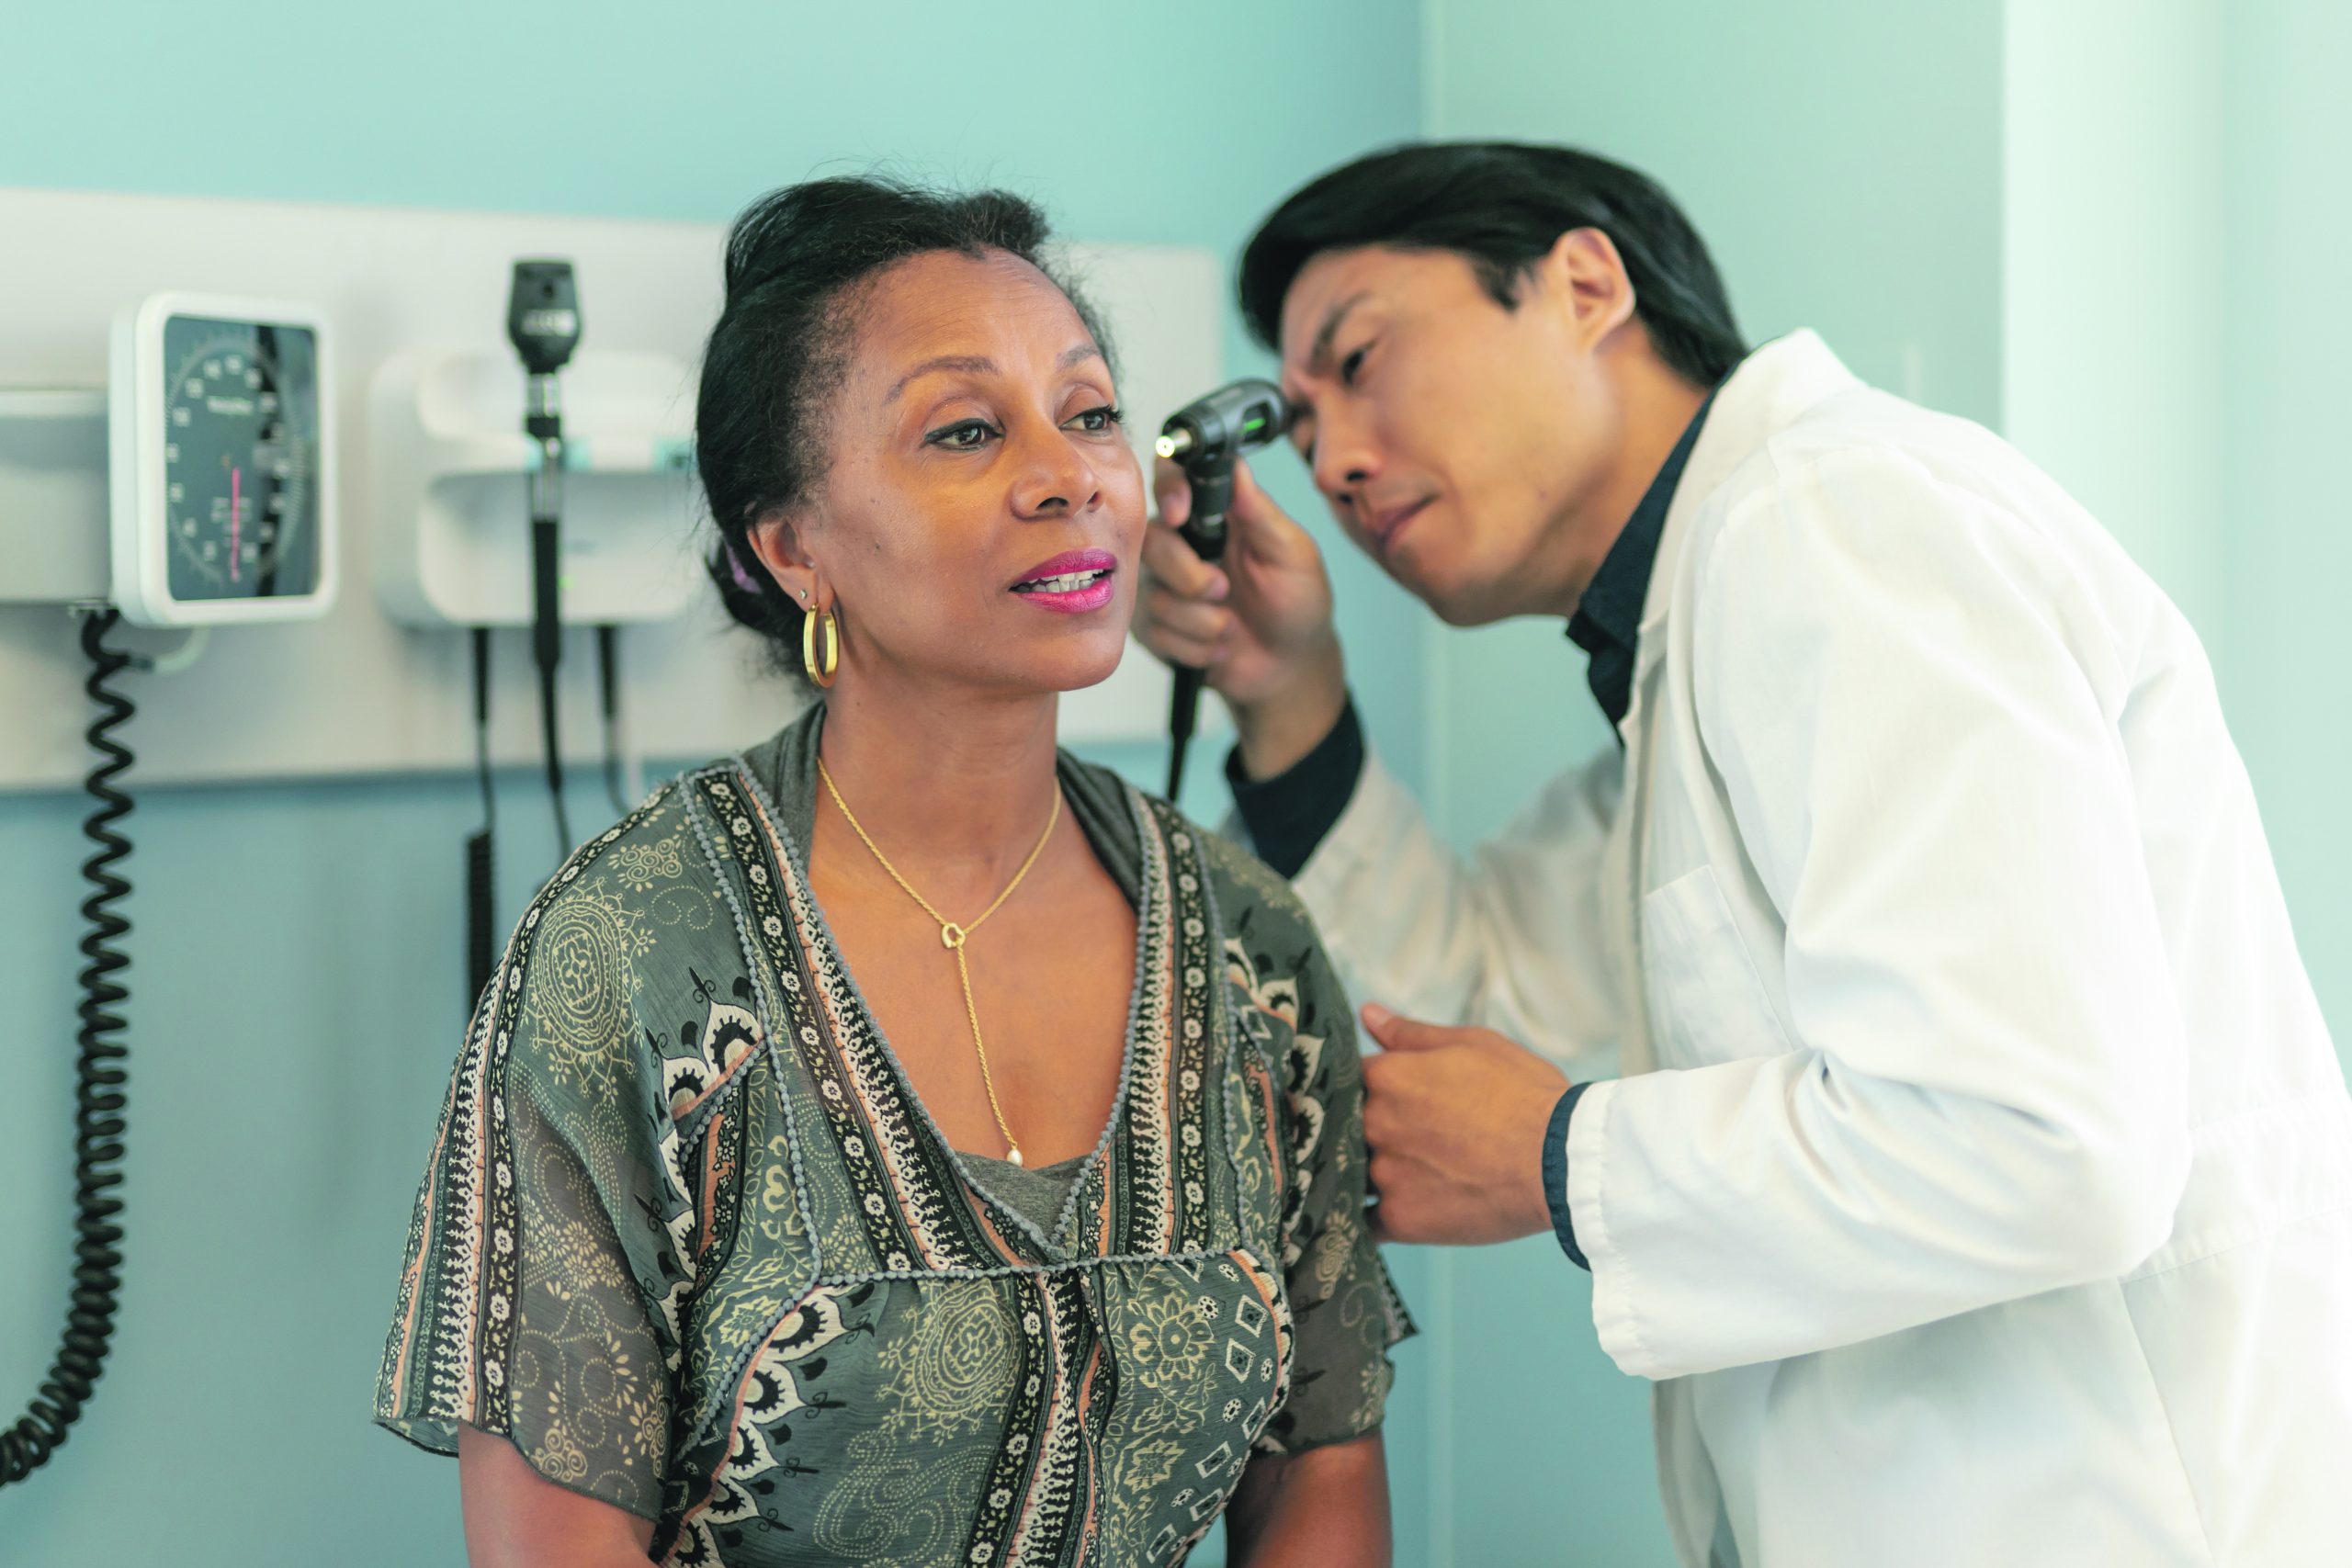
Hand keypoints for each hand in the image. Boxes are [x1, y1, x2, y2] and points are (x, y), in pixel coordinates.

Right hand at [1135, 456, 1346, 778]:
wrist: (1288, 666)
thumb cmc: (1298, 603)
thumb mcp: (1292, 554)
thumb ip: (1260, 513)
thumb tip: (1236, 467)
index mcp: (1216, 514)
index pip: (1172, 478)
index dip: (1169, 491)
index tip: (1181, 516)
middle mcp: (1183, 543)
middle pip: (1153, 541)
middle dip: (1189, 576)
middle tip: (1225, 590)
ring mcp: (1164, 584)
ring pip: (1153, 594)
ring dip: (1199, 620)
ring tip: (1231, 627)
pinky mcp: (1154, 625)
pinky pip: (1153, 631)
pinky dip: (1192, 646)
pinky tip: (1218, 647)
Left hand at [1358, 1004, 1570, 1246]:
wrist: (1562, 1161)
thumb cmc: (1524, 1095)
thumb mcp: (1471, 1045)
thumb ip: (1410, 1033)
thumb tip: (1367, 1014)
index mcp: (1385, 1077)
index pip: (1345, 1078)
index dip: (1362, 1087)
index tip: (1381, 1096)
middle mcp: (1374, 1124)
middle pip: (1345, 1126)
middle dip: (1368, 1130)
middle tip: (1406, 1136)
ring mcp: (1384, 1175)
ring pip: (1354, 1173)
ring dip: (1370, 1172)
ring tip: (1409, 1173)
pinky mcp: (1401, 1220)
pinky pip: (1366, 1221)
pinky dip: (1375, 1217)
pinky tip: (1396, 1210)